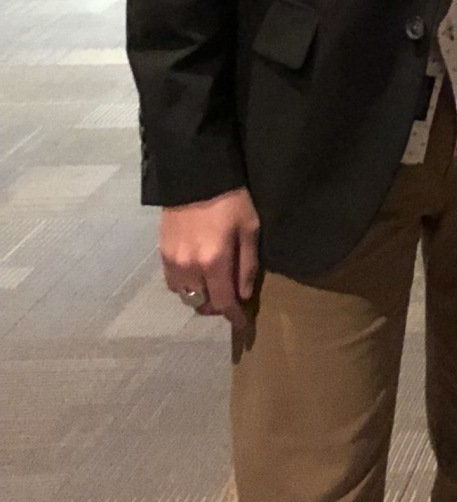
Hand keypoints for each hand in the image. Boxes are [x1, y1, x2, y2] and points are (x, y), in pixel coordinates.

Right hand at [159, 188, 260, 329]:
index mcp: (214, 262)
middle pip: (202, 304)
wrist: (195, 177)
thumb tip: (243, 295)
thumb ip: (247, 265)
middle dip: (219, 307)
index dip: (234, 317)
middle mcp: (190, 267)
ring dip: (201, 298)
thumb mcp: (249, 229)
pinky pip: (172, 283)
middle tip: (231, 301)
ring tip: (214, 289)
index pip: (223, 302)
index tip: (243, 325)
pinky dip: (185, 286)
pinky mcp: (162, 253)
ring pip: (185, 296)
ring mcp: (172, 261)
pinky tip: (196, 276)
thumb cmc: (231, 201)